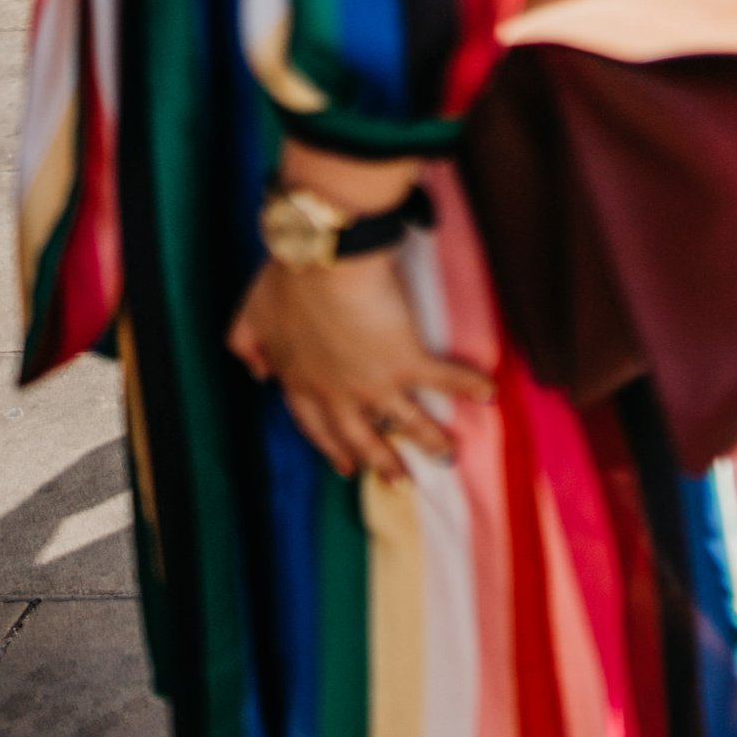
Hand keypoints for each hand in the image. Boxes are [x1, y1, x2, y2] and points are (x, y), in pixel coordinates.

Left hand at [229, 238, 489, 483]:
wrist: (321, 257)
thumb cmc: (287, 277)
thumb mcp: (253, 314)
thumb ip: (248, 344)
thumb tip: (257, 372)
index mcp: (301, 380)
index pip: (314, 424)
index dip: (330, 445)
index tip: (342, 465)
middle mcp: (337, 393)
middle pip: (360, 438)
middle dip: (380, 460)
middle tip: (396, 479)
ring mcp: (373, 383)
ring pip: (406, 422)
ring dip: (429, 442)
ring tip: (447, 457)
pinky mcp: (406, 362)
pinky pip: (443, 380)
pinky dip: (467, 386)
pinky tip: (488, 393)